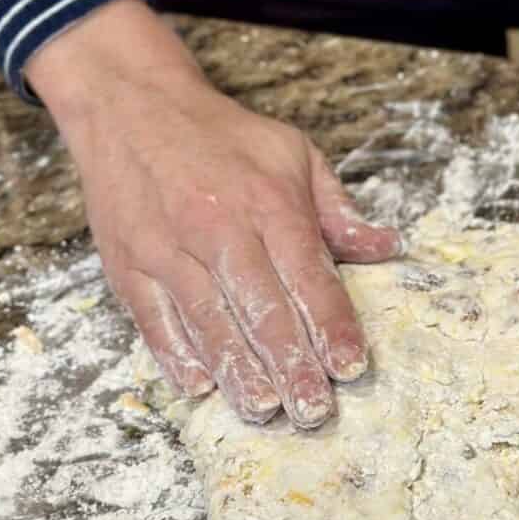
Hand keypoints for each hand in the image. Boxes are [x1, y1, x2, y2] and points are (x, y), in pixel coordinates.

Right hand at [26, 0, 400, 426]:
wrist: (133, 109)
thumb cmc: (224, 137)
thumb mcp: (295, 155)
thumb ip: (339, 210)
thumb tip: (388, 247)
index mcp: (268, 204)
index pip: (308, 277)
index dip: (332, 326)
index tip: (351, 366)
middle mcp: (219, 230)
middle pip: (261, 311)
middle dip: (292, 366)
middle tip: (313, 411)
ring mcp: (168, 251)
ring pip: (209, 324)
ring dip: (240, 373)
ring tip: (266, 409)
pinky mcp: (130, 266)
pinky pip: (155, 321)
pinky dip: (179, 357)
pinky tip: (203, 386)